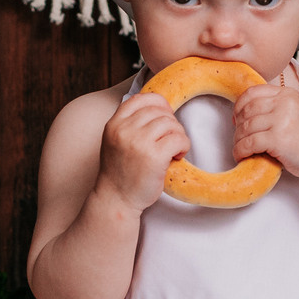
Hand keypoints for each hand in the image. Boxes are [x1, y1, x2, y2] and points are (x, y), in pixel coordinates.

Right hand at [96, 91, 188, 212]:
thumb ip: (130, 125)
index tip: (165, 115)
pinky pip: (179, 138)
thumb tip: (160, 109)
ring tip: (173, 150)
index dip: (158, 103)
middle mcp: (124, 130)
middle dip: (171, 123)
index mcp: (114, 124)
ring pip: (170, 123)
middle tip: (170, 140)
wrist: (116, 200)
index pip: (140, 99)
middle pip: (158, 111)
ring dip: (178, 135)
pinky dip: (184, 146)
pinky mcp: (154, 156)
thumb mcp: (116, 142)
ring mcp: (138, 142)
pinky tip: (177, 156)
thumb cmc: (120, 174)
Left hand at [232, 67, 298, 180]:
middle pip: (247, 110)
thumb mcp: (293, 112)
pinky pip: (249, 143)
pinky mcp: (278, 139)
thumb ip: (274, 107)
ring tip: (240, 149)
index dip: (239, 106)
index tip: (237, 119)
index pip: (253, 92)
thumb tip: (241, 112)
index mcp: (287, 94)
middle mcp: (284, 103)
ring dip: (238, 141)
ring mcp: (282, 120)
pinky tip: (242, 156)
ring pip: (246, 127)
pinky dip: (241, 151)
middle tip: (238, 138)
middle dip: (238, 126)